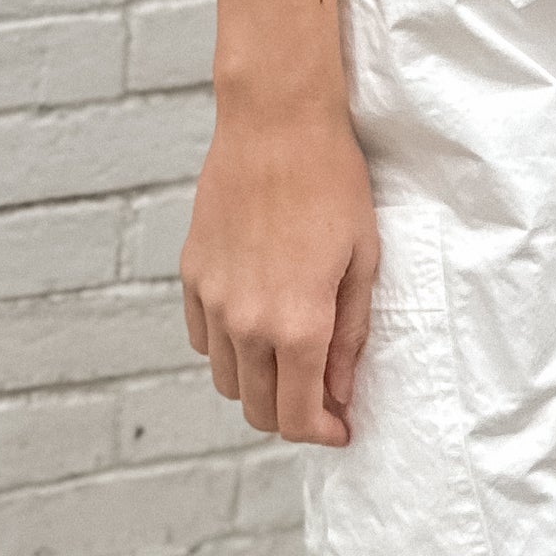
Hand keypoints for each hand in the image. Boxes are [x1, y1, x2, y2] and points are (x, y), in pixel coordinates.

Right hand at [180, 97, 379, 445]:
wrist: (276, 122)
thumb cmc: (332, 182)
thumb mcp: (363, 259)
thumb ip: (350, 334)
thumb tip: (340, 391)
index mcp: (297, 324)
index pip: (297, 418)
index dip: (321, 433)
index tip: (339, 427)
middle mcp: (246, 323)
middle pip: (258, 409)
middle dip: (290, 416)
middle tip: (318, 397)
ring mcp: (212, 299)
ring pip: (226, 380)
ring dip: (257, 384)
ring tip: (287, 358)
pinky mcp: (192, 273)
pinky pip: (203, 338)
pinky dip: (227, 348)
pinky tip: (253, 323)